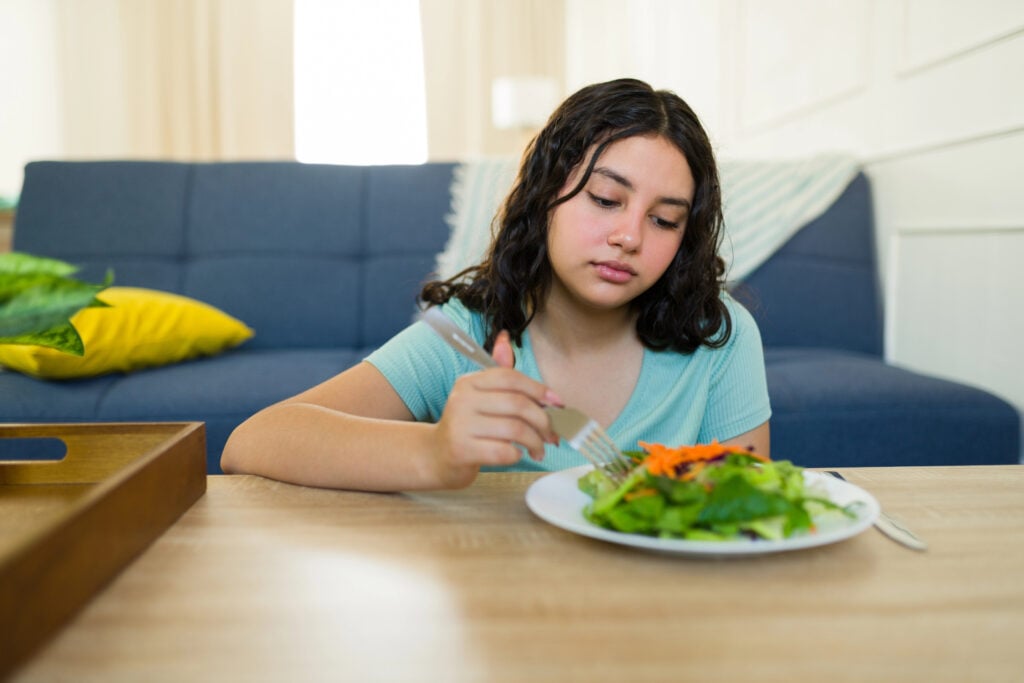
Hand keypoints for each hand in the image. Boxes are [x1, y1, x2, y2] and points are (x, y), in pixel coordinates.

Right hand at [430, 330, 560, 486]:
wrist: (437, 456)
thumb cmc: (467, 426)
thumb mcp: (479, 396)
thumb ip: (498, 373)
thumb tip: (505, 338)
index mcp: (469, 382)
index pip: (510, 377)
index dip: (538, 389)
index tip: (557, 403)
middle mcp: (463, 400)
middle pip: (517, 404)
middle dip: (543, 421)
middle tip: (551, 435)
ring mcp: (461, 425)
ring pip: (515, 429)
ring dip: (535, 442)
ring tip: (539, 449)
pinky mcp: (462, 450)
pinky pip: (504, 451)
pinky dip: (517, 455)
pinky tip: (517, 455)